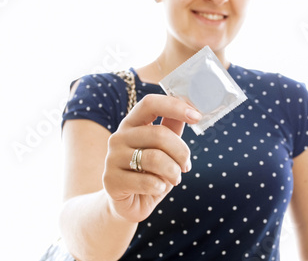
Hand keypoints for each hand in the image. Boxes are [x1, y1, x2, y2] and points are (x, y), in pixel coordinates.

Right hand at [103, 94, 201, 221]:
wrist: (129, 203)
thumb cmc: (150, 173)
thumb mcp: (164, 149)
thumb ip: (172, 129)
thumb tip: (191, 108)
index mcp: (132, 124)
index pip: (150, 104)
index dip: (175, 106)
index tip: (197, 116)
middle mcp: (119, 137)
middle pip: (159, 134)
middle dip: (181, 152)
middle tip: (186, 166)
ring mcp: (112, 158)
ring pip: (155, 158)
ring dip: (173, 172)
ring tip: (174, 179)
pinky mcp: (110, 181)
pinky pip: (147, 182)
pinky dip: (160, 187)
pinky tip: (157, 189)